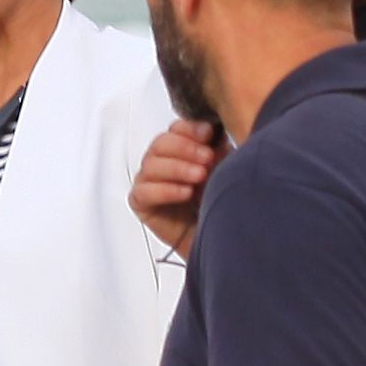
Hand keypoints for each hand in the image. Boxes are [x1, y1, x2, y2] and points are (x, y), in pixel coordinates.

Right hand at [130, 120, 228, 260]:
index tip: (208, 135)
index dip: (190, 129)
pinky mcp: (141, 202)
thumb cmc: (217, 203)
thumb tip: (213, 129)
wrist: (214, 236)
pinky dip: (165, 190)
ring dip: (177, 168)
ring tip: (199, 177)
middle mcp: (162, 162)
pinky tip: (185, 193)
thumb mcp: (223, 169)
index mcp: (180, 150)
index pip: (175, 129)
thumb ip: (216, 147)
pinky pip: (144, 191)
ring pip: (151, 164)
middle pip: (161, 143)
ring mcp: (149, 181)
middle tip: (207, 159)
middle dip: (185, 148)